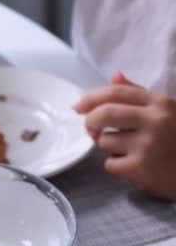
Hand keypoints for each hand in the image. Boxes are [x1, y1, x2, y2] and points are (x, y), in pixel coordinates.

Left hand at [74, 73, 175, 200]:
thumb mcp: (168, 111)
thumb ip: (140, 95)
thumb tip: (114, 77)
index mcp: (160, 103)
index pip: (117, 93)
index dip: (92, 98)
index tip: (79, 106)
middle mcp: (154, 120)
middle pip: (104, 114)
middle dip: (90, 122)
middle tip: (92, 130)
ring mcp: (147, 145)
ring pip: (105, 141)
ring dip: (110, 148)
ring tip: (130, 152)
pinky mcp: (141, 168)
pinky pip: (110, 164)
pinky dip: (117, 167)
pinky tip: (135, 167)